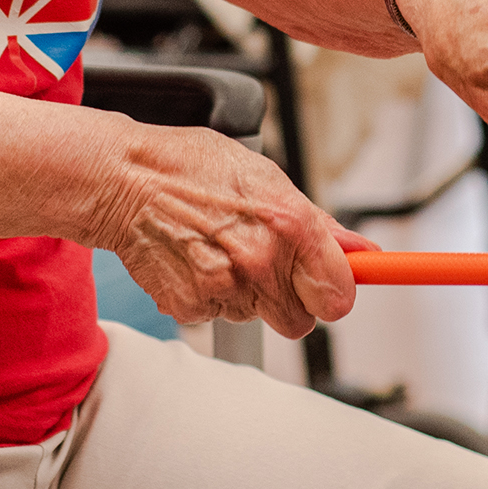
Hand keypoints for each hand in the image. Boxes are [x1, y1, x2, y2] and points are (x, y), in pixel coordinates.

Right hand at [86, 120, 369, 337]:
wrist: (124, 179)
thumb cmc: (192, 168)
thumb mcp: (266, 177)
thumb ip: (320, 223)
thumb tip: (363, 251)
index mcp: (290, 225)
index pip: (339, 297)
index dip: (333, 293)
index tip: (326, 286)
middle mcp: (260, 262)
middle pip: (299, 320)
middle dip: (287, 299)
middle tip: (263, 264)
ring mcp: (223, 289)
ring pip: (254, 316)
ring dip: (244, 293)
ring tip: (217, 248)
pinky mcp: (189, 307)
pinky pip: (215, 316)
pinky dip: (208, 295)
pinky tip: (194, 260)